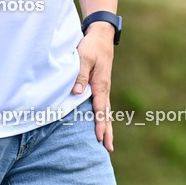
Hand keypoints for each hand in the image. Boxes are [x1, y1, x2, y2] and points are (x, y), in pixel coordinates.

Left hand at [74, 26, 115, 151]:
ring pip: (105, 111)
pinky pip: (102, 105)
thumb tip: (77, 93)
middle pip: (106, 114)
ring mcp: (103, 87)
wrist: (101, 36)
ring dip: (106, 126)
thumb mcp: (84, 58)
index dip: (99, 124)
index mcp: (101, 84)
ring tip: (107, 143)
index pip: (100, 109)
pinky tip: (101, 124)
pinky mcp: (100, 85)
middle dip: (107, 132)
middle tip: (108, 149)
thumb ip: (80, 75)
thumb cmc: (92, 46)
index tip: (99, 138)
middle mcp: (104, 88)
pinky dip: (103, 117)